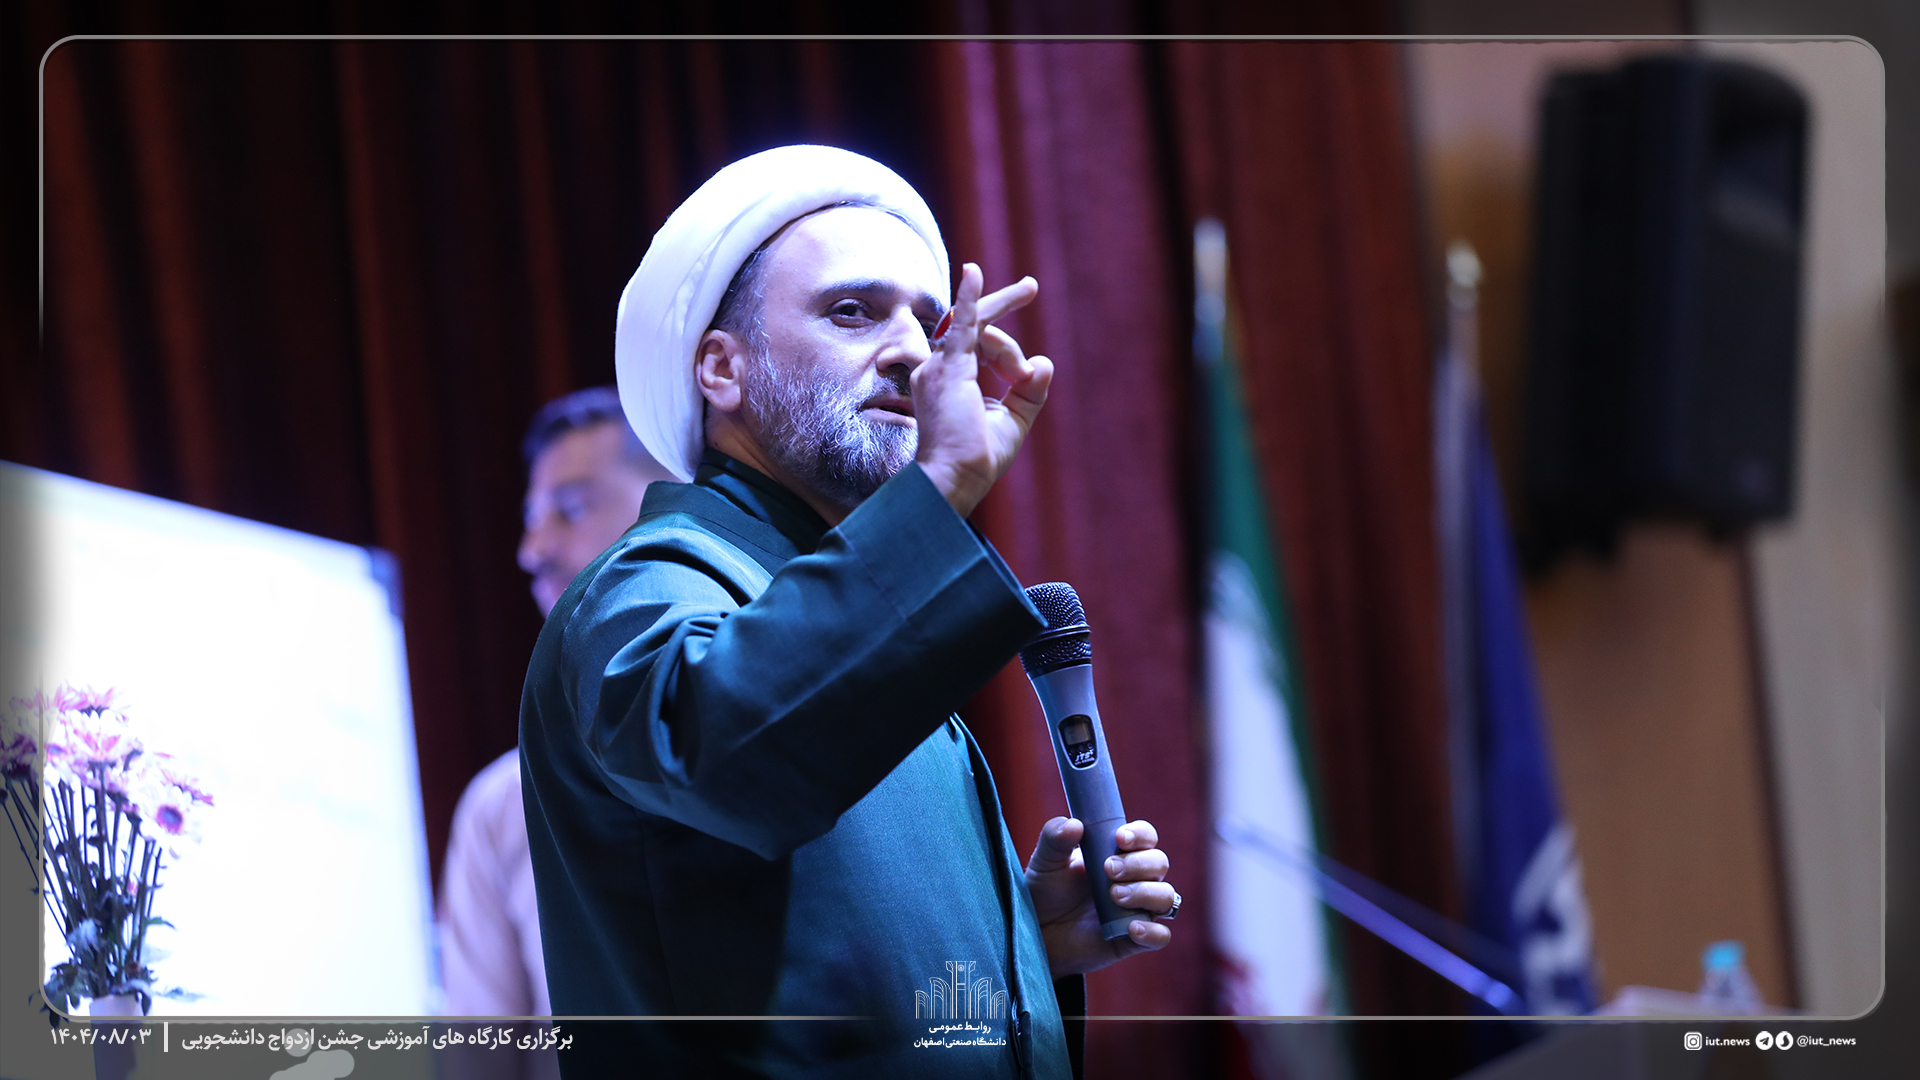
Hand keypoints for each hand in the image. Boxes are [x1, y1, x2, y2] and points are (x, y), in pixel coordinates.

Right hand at [912, 263, 1052, 517]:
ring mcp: (939, 367)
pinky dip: (970, 298)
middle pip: (977, 328)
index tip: (1028, 374)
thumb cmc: (976, 458)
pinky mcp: (949, 368)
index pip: (980, 348)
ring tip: (1020, 376)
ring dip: (1011, 353)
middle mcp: (937, 370)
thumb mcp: (1013, 421)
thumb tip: (1044, 362)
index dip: (1009, 355)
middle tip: (1031, 287)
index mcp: (948, 381)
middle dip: (1004, 303)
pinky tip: (973, 273)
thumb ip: (1029, 392)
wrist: (955, 479)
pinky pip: (961, 324)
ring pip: (984, 333)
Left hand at [1025, 817, 1175, 977]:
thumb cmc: (1045, 891)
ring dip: (1146, 893)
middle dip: (1139, 863)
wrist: (1036, 933)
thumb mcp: (1045, 861)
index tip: (1120, 838)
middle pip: (1159, 863)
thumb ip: (1055, 838)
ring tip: (1114, 895)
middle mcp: (1135, 879)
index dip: (1140, 835)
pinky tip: (1131, 928)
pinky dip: (1152, 932)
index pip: (1146, 837)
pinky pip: (1161, 937)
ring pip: (1166, 897)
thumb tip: (1074, 825)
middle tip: (1108, 869)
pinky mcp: (1133, 939)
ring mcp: (1137, 909)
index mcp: (1118, 853)